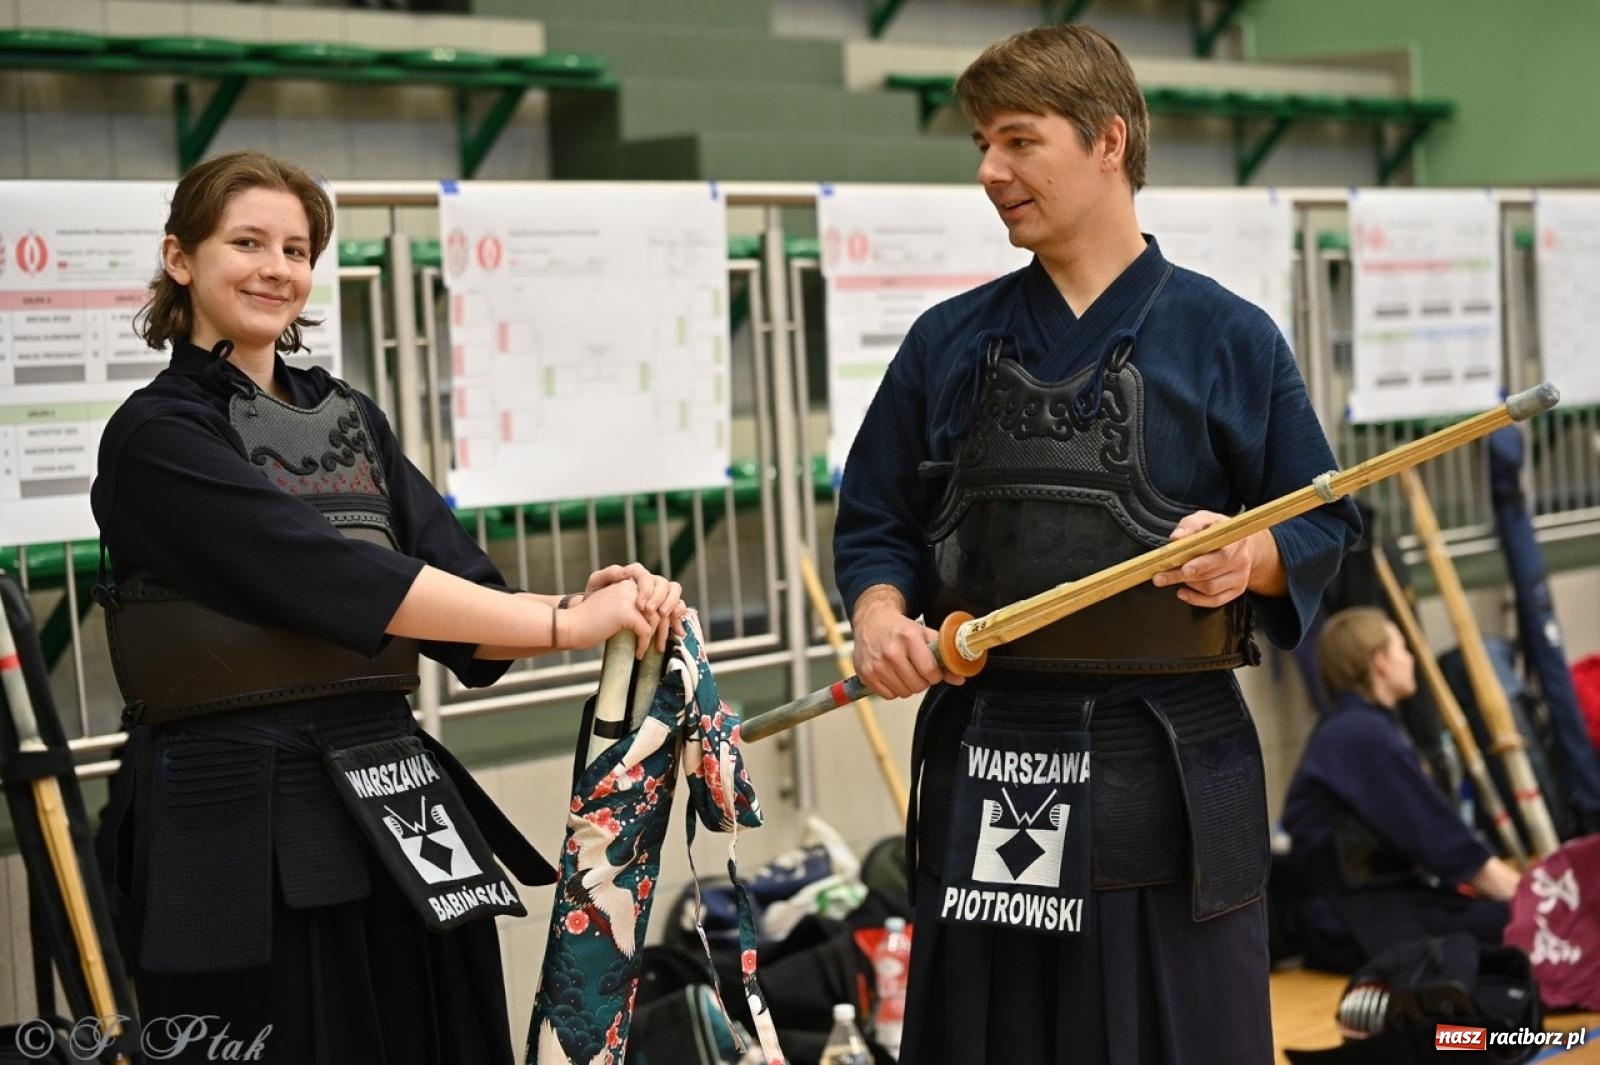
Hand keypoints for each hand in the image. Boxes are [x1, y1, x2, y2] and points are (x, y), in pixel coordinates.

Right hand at [584, 563, 685, 652]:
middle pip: (663, 604)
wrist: (570, 626)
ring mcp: (628, 597)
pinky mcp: (625, 611)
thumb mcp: (618, 609)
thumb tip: (664, 621)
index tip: (673, 627)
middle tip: (665, 643)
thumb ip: (638, 607)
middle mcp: (631, 585)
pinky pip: (645, 630)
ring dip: (658, 636)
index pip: (662, 590)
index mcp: (630, 582)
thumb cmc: (592, 622)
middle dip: (668, 625)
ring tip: (654, 649)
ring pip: (657, 618)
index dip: (671, 609)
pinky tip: (638, 652)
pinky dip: (644, 644)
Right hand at [851, 588, 965, 698]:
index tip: (933, 670)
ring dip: (908, 685)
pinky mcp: (866, 675)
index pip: (930, 672)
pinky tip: (892, 674)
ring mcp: (877, 664)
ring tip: (904, 670)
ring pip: (904, 692)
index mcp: (909, 637)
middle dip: (922, 680)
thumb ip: (944, 657)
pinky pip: (889, 696)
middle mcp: (891, 651)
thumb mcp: (925, 634)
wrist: (872, 621)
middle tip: (918, 669)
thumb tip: (960, 678)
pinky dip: (893, 688)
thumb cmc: (900, 629)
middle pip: (918, 686)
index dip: (935, 675)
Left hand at [1152, 511, 1269, 607]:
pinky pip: (1215, 601)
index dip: (1202, 564)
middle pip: (1210, 575)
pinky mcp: (1236, 590)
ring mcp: (1240, 578)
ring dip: (1188, 584)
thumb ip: (1190, 525)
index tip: (1183, 568)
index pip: (1221, 556)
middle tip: (1160, 577)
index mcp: (1236, 541)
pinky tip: (1182, 592)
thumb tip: (1175, 538)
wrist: (1240, 544)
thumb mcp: (1205, 519)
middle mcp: (1241, 561)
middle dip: (1182, 576)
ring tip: (1172, 577)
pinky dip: (1196, 599)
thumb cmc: (1218, 529)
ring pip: (1210, 589)